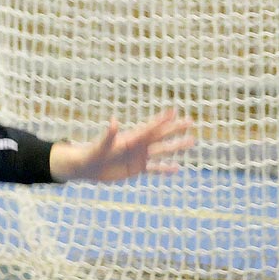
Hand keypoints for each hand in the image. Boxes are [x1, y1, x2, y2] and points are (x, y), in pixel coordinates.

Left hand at [51, 108, 194, 182]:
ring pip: (162, 151)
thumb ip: (109, 134)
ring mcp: (139, 156)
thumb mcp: (101, 145)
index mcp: (131, 138)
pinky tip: (177, 168)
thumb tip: (113, 120)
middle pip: (161, 135)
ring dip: (176, 146)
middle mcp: (138, 145)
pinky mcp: (137, 168)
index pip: (150, 127)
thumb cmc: (92, 153)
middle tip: (190, 121)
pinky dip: (165, 169)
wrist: (86, 167)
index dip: (162, 120)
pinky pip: (154, 168)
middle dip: (175, 128)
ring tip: (191, 141)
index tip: (174, 111)